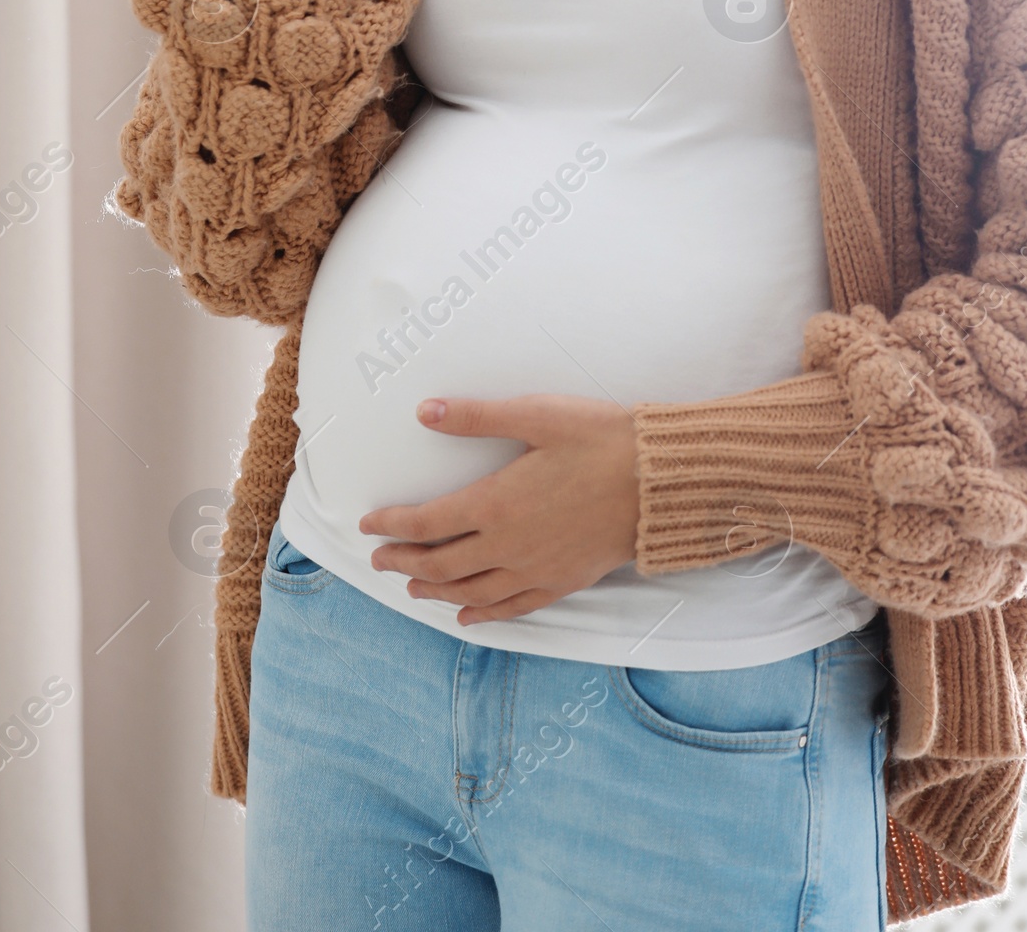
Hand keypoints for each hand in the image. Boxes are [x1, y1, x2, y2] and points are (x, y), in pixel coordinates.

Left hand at [358, 394, 638, 625]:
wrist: (658, 482)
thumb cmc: (599, 439)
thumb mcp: (535, 415)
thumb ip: (477, 416)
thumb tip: (425, 411)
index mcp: (494, 503)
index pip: (426, 522)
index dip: (392, 526)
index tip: (368, 525)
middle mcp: (507, 546)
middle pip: (440, 564)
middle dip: (403, 562)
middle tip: (377, 560)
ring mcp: (534, 569)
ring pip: (470, 591)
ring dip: (434, 590)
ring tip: (411, 587)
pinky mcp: (561, 582)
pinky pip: (512, 608)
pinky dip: (482, 614)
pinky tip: (467, 616)